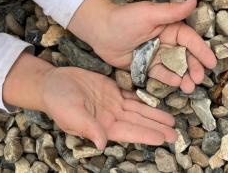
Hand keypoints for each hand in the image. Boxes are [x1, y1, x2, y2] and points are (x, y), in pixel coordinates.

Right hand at [3, 53, 176, 149]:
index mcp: (102, 126)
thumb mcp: (71, 114)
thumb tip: (101, 143)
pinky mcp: (113, 91)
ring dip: (154, 115)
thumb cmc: (58, 100)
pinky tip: (156, 104)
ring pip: (139, 111)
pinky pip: (132, 97)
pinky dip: (145, 101)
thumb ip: (88, 127)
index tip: (162, 138)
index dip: (146, 134)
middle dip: (156, 128)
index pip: (129, 132)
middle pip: (138, 123)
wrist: (52, 83)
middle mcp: (111, 117)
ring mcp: (113, 105)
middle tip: (175, 133)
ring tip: (171, 121)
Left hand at [68, 0, 216, 92]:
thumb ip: (171, 12)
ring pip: (175, 67)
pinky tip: (175, 83)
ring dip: (184, 77)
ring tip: (189, 87)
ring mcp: (157, 54)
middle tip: (198, 80)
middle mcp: (166, 41)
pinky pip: (160, 73)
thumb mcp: (148, 14)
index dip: (201, 51)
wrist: (100, 32)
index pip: (190, 40)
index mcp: (169, 27)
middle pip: (185, 56)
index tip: (212, 63)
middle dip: (194, 68)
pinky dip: (168, 78)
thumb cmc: (123, 19)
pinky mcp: (147, 65)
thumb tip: (194, 2)